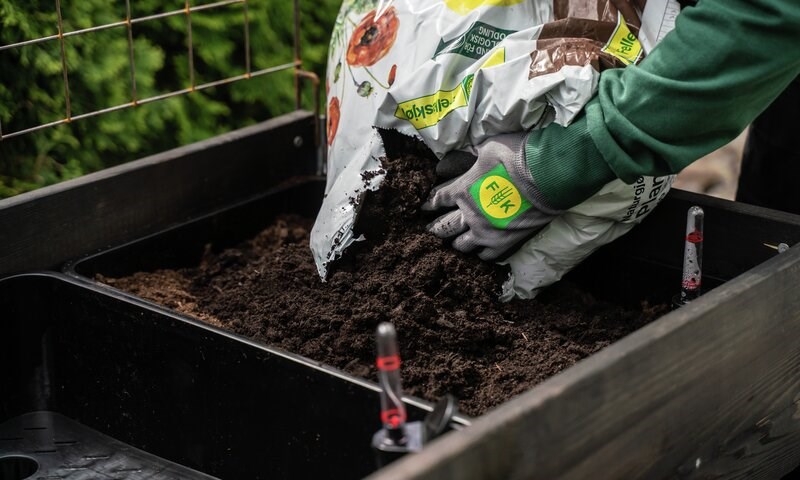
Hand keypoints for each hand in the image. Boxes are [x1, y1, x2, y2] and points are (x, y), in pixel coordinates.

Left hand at [422, 133, 560, 260]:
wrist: (549, 174)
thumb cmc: (518, 155)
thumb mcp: (488, 147)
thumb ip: (474, 157)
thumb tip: (469, 158)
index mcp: (462, 190)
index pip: (438, 200)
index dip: (429, 203)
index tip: (424, 207)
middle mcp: (469, 215)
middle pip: (443, 227)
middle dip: (435, 227)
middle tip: (430, 230)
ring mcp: (486, 233)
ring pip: (461, 246)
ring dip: (456, 242)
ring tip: (455, 241)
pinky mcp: (504, 244)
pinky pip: (485, 256)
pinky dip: (480, 253)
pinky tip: (479, 250)